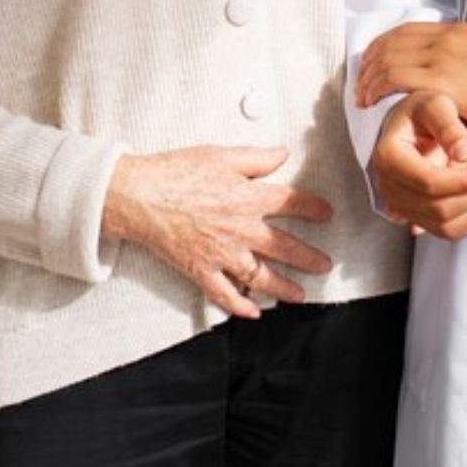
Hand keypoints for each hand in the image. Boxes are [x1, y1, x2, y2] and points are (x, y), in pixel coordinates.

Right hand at [101, 146, 334, 319]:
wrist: (139, 196)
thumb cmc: (176, 172)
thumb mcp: (220, 154)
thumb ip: (256, 158)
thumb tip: (283, 154)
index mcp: (248, 198)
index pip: (292, 203)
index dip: (314, 208)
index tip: (326, 214)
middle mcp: (241, 230)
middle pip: (285, 247)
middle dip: (309, 258)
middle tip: (325, 265)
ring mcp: (221, 254)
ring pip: (261, 277)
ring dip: (284, 288)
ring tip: (301, 294)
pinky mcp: (200, 270)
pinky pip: (224, 294)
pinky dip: (239, 306)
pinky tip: (253, 313)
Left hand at [353, 21, 466, 133]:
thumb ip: (459, 57)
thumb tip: (438, 69)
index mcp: (456, 30)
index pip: (405, 30)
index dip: (380, 47)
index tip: (370, 66)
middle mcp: (447, 37)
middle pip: (391, 42)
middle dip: (369, 64)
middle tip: (360, 85)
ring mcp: (444, 56)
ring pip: (389, 59)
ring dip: (368, 78)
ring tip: (362, 97)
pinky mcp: (444, 80)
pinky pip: (397, 78)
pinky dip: (377, 88)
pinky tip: (371, 102)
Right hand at [370, 93, 466, 241]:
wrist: (411, 125)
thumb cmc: (422, 111)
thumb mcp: (436, 104)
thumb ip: (449, 125)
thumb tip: (466, 154)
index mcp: (389, 158)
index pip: (427, 182)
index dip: (463, 182)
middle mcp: (389, 187)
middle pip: (438, 209)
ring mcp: (401, 206)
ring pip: (445, 226)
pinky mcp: (416, 217)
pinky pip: (447, 231)